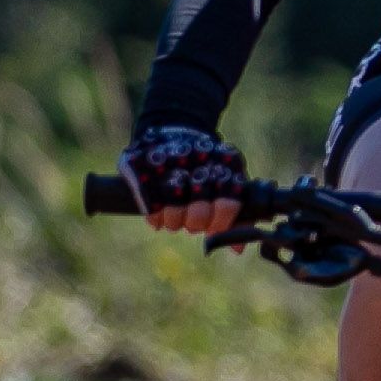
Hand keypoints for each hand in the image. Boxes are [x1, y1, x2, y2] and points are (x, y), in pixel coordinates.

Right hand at [125, 124, 245, 237]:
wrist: (176, 130)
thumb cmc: (208, 166)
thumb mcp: (230, 182)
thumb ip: (238, 215)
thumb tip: (237, 249)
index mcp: (225, 167)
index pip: (227, 206)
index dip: (219, 223)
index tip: (213, 226)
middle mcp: (198, 165)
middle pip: (198, 215)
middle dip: (195, 223)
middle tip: (192, 219)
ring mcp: (168, 167)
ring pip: (173, 214)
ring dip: (174, 222)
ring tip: (175, 215)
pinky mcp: (142, 169)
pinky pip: (149, 208)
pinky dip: (154, 218)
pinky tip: (158, 214)